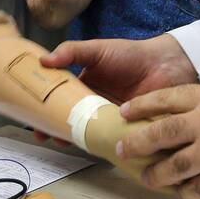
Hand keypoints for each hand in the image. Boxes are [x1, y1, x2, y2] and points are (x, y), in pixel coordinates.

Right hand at [30, 34, 197, 147]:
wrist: (165, 64)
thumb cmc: (131, 54)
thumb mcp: (98, 50)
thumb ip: (72, 52)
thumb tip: (43, 60)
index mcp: (85, 87)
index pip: (60, 102)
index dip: (46, 112)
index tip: (34, 123)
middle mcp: (95, 105)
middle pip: (71, 121)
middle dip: (56, 131)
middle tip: (44, 136)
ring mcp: (110, 119)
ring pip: (88, 134)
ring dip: (75, 140)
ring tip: (63, 142)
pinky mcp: (126, 130)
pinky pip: (110, 140)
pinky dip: (100, 146)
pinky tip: (91, 148)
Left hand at [118, 85, 199, 198]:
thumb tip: (198, 119)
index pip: (165, 99)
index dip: (142, 106)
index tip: (125, 112)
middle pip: (159, 134)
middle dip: (136, 143)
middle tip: (123, 148)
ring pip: (170, 167)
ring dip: (155, 175)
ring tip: (147, 179)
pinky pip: (194, 189)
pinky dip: (185, 192)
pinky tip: (182, 192)